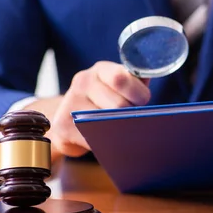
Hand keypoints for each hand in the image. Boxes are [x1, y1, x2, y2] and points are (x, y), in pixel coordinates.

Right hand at [25, 61, 150, 160]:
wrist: (66, 116)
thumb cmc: (104, 100)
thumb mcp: (120, 87)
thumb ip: (137, 83)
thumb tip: (150, 83)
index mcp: (102, 70)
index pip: (121, 78)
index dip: (138, 94)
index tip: (143, 103)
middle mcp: (83, 82)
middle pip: (118, 105)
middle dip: (131, 115)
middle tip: (132, 120)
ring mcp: (70, 103)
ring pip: (105, 123)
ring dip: (120, 130)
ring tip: (122, 130)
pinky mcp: (63, 125)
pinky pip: (92, 139)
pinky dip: (104, 143)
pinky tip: (106, 139)